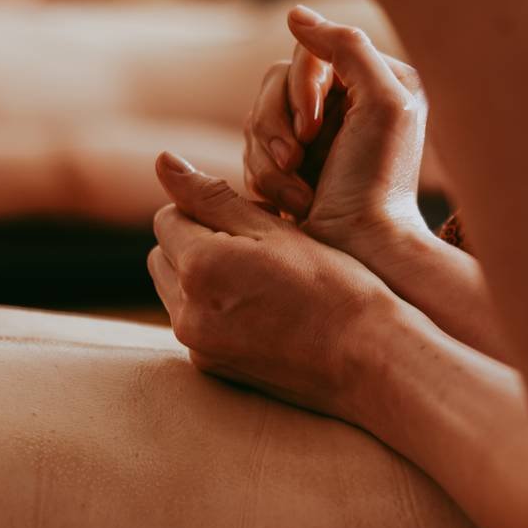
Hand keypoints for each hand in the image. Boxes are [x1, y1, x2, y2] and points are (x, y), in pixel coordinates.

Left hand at [148, 151, 398, 418]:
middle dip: (192, 243)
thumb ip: (212, 196)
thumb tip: (163, 160)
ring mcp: (197, 343)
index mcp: (200, 265)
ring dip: (198, 277)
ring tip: (254, 278)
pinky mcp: (210, 366)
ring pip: (174, 291)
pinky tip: (257, 308)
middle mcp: (187, 310)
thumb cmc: (331, 283)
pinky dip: (211, 309)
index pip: (168, 217)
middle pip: (162, 256)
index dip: (205, 210)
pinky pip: (192, 323)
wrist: (365, 356)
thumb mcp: (273, 230)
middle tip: (248, 246)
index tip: (246, 219)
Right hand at [242, 6, 429, 262]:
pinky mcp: (290, 169)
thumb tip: (294, 15)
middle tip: (295, 162)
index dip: (300, 88)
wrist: (359, 254)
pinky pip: (249, 154)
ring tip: (296, 195)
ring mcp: (314, 139)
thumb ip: (347, 46)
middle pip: (272, 85)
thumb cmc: (377, 183)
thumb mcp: (381, 103)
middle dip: (276, 127)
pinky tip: (289, 206)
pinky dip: (263, 181)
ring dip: (268, 161)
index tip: (313, 129)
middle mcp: (345, 104)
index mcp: (376, 82)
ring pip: (255, 121)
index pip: (309, 54)